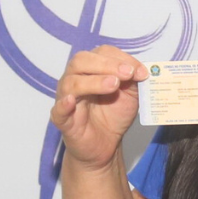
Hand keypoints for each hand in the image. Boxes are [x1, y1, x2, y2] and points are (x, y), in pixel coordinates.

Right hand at [51, 45, 150, 171]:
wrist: (105, 145)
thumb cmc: (114, 116)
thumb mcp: (130, 95)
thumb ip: (134, 81)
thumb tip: (140, 70)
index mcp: (91, 70)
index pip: (101, 53)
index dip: (121, 58)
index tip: (140, 71)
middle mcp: (75, 79)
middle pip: (81, 61)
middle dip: (107, 65)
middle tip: (127, 73)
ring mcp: (66, 98)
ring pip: (71, 82)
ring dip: (93, 82)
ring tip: (113, 85)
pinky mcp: (62, 120)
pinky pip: (57, 110)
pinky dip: (64, 104)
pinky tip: (72, 101)